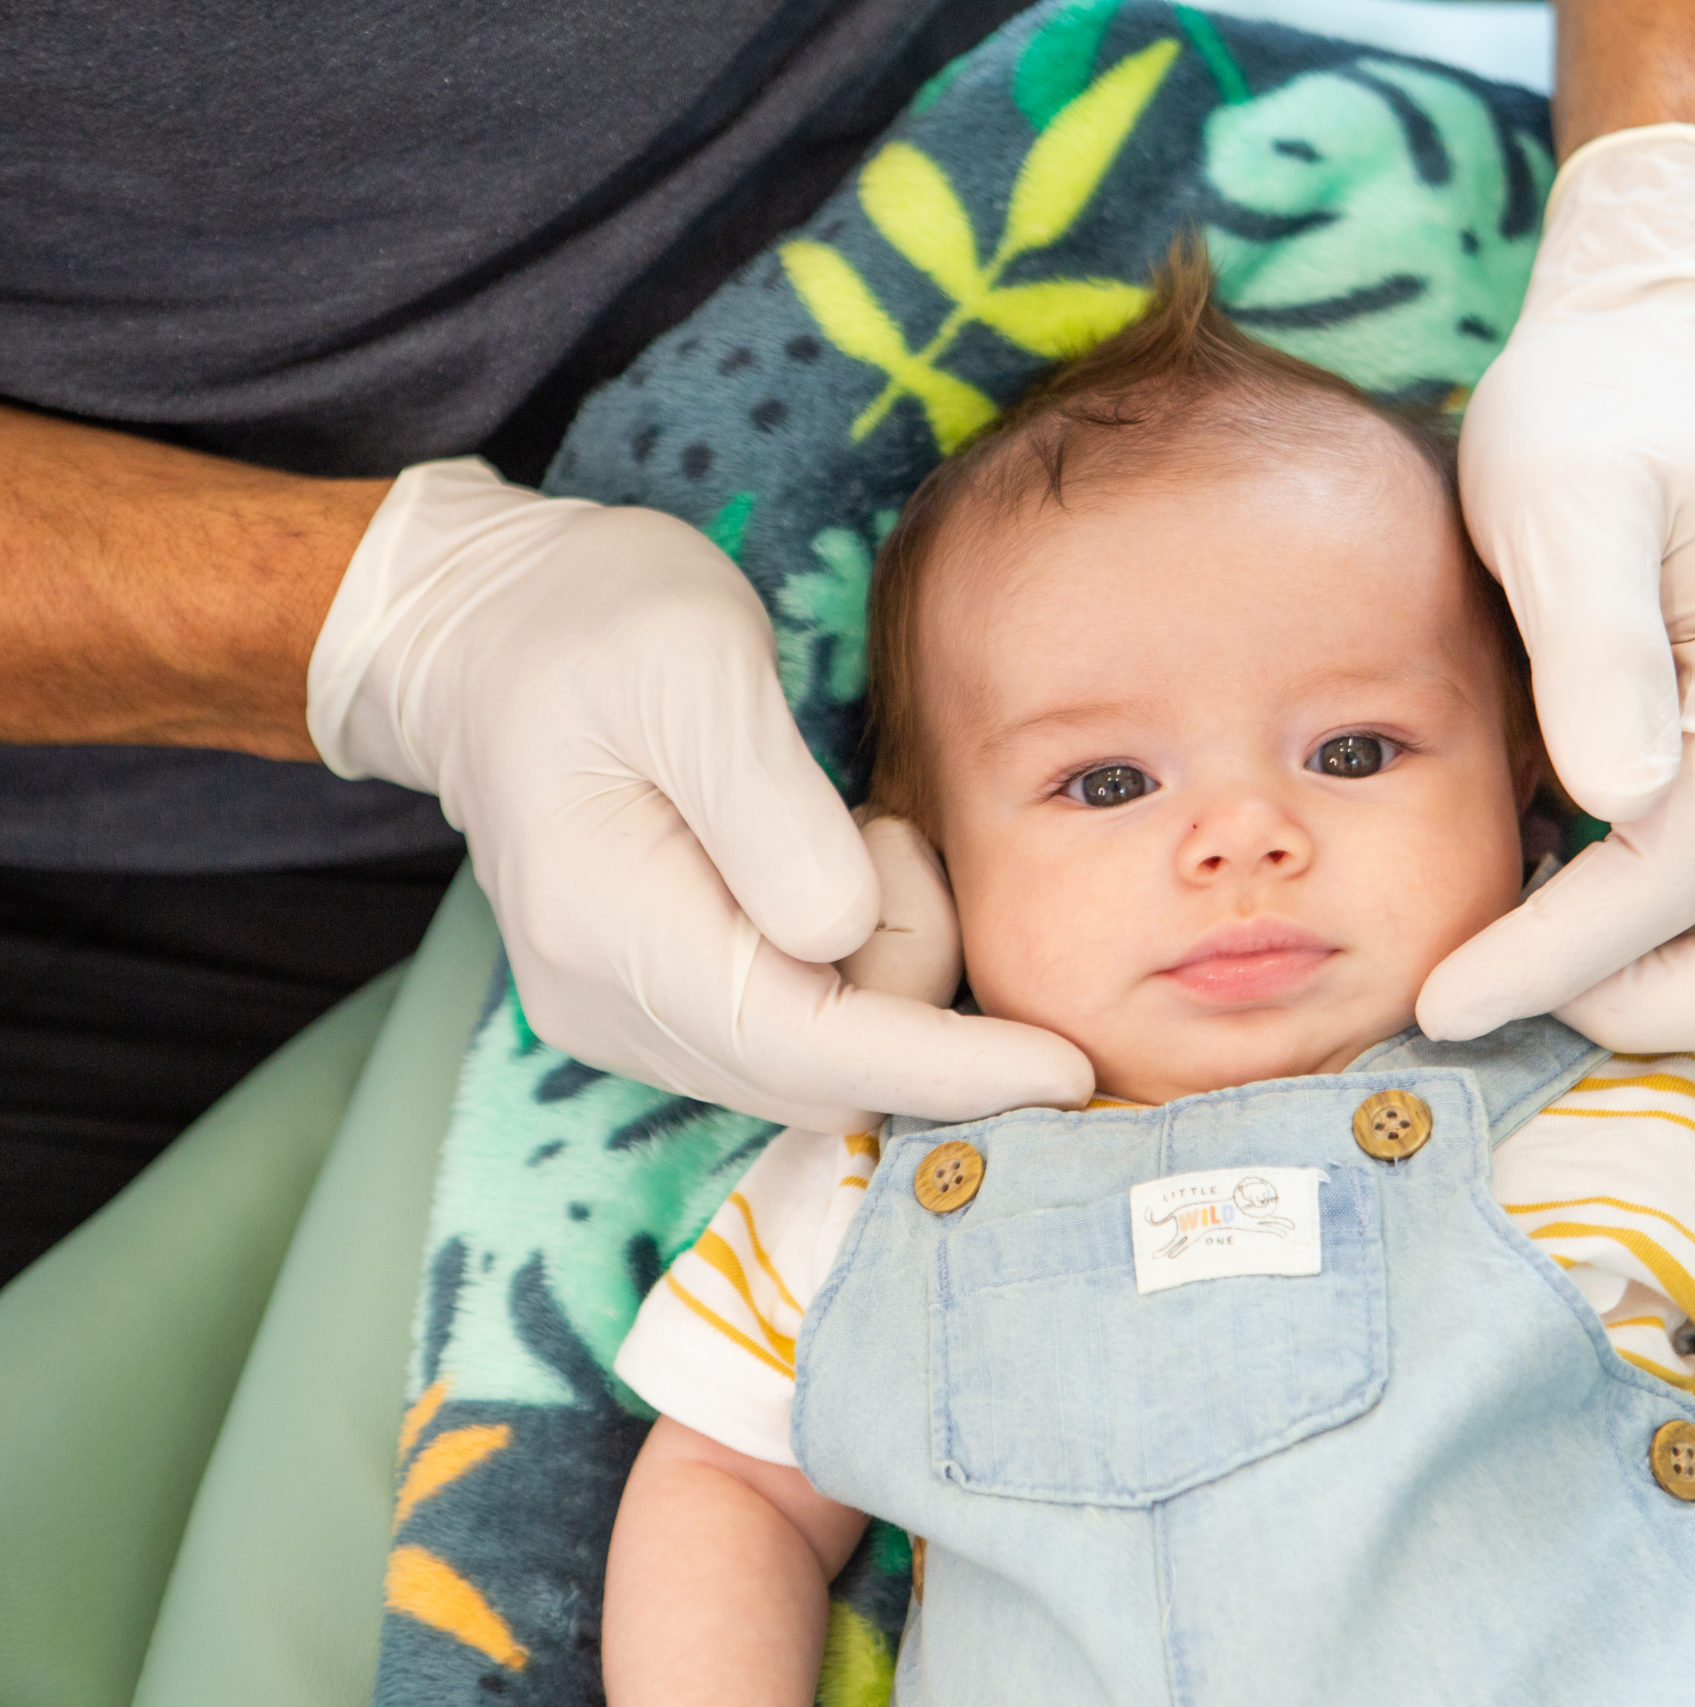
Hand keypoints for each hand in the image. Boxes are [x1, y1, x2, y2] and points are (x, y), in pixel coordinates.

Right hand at [308, 459, 1091, 1125]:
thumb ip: (775, 809)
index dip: (949, 1069)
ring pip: (821, 1064)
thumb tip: (848, 933)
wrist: (484, 628)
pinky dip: (854, 976)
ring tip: (847, 826)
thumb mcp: (693, 660)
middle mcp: (610, 1007)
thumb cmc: (591, 617)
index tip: (1068, 1069)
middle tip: (884, 820)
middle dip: (917, 977)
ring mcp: (624, 1018)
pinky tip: (829, 869)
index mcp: (613, 929)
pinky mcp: (654, 1006)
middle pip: (831, 1070)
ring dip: (884, 967)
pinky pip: (796, 1037)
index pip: (810, 1048)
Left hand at [1420, 125, 1694, 1048]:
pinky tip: (1599, 901)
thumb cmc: (1592, 419)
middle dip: (1649, 1005)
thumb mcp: (1562, 499)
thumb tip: (1623, 803)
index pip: (1676, 872)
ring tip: (1551, 937)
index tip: (1439, 1001)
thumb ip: (1595, 646)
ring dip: (1686, 997)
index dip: (1552, 959)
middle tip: (1510, 967)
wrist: (1677, 366)